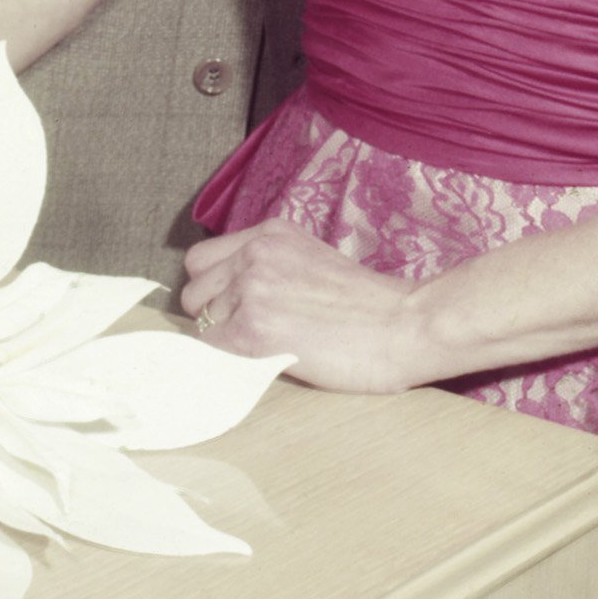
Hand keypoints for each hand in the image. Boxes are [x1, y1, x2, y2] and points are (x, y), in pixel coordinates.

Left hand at [179, 222, 443, 394]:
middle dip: (213, 316)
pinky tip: (262, 364)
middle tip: (250, 334)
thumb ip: (270, 267)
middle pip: (193, 291)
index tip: (234, 311)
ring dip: (224, 342)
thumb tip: (230, 298)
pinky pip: (211, 352)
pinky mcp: (253, 328)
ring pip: (200, 323)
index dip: (214, 291)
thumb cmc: (369, 307)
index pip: (203, 260)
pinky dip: (228, 364)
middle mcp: (254, 253)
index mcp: (269, 233)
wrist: (404, 324)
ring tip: (266, 349)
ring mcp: (251, 288)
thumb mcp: (311, 261)